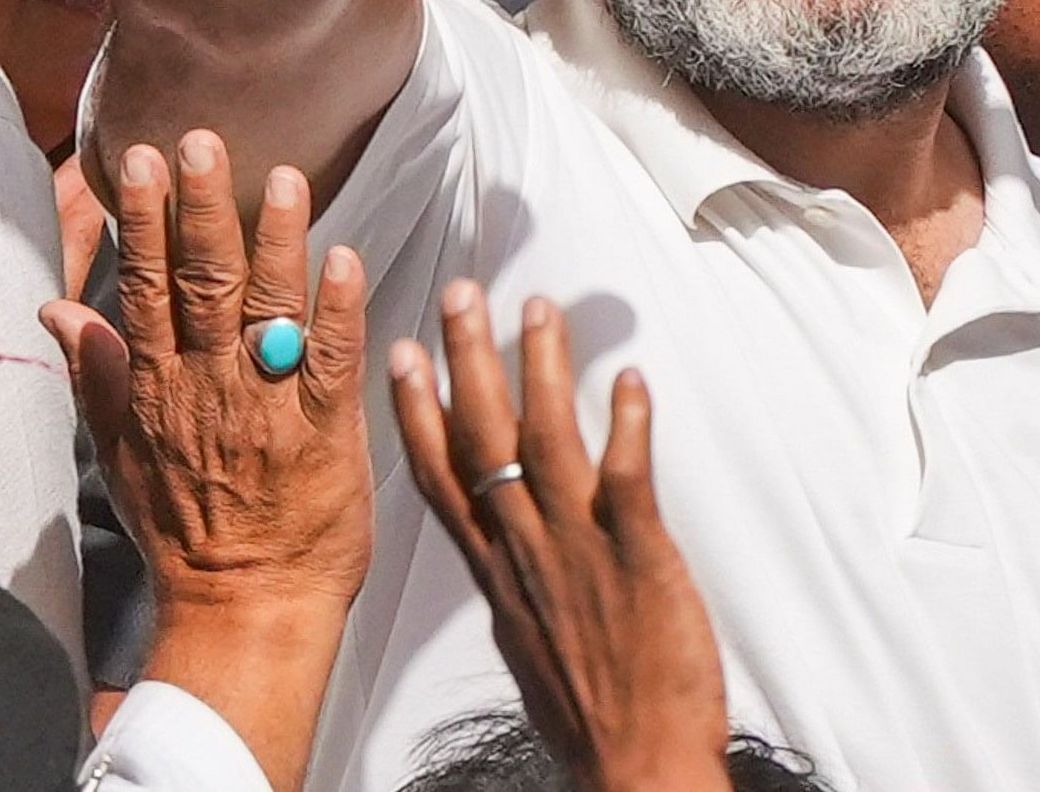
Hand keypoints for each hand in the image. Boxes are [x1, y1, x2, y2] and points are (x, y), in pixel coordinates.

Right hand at [47, 133, 369, 791]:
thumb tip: (56, 307)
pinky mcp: (327, 430)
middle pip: (204, 283)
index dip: (141, 222)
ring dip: (277, 240)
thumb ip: (94, 373)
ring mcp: (269, 407)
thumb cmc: (185, 530)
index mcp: (157, 387)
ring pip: (270, 309)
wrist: (245, 608)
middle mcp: (209, 387)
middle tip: (203, 142)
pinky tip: (343, 258)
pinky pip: (333, 360)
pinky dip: (337, 310)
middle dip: (203, 208)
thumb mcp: (120, 452)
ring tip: (284, 177)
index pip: (144, 288)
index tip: (139, 162)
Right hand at [393, 284, 730, 791]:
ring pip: (546, 442)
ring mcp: (579, 551)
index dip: (419, 411)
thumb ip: (520, 581)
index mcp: (497, 572)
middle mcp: (525, 551)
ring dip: (541, 369)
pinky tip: (629, 380)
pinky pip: (628, 478)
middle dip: (467, 361)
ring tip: (537, 308)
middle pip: (482, 440)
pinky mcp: (638, 558)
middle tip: (459, 295)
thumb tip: (511, 549)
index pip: (443, 476)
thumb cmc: (592, 716)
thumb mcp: (529, 641)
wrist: (635, 769)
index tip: (401, 356)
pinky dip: (628, 426)